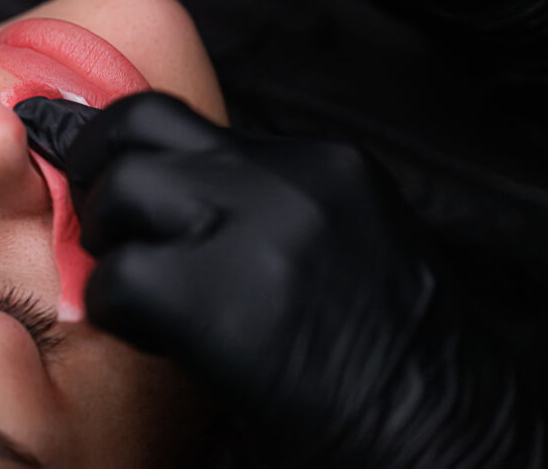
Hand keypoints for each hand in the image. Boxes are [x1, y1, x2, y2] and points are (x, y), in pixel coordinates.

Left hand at [15, 93, 543, 466]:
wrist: (449, 429)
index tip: (112, 174)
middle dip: (98, 166)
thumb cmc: (397, 350)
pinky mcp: (223, 300)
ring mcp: (256, 232)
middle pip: (141, 123)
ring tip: (139, 288)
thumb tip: (180, 195)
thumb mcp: (347, 236)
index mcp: (321, 161)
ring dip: (107, 244)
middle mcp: (287, 178)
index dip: (138, 152)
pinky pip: (120, 280)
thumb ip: (267, 201)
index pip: (191, 120)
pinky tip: (156, 338)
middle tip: (104, 222)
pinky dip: (117, 311)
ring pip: (121, 192)